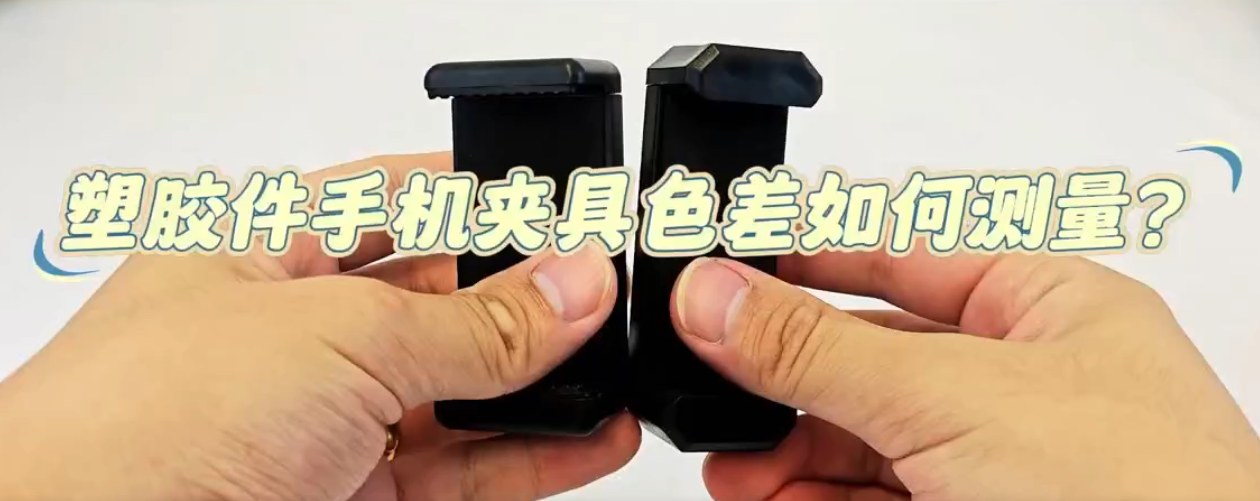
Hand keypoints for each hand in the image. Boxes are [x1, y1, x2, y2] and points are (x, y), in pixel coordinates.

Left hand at [0, 153, 639, 500]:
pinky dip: (532, 457)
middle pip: (438, 299)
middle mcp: (294, 329)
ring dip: (543, 387)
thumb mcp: (336, 340)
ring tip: (620, 375)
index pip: (398, 200)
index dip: (487, 202)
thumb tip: (573, 284)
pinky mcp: (351, 495)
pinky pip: (461, 468)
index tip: (572, 218)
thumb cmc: (141, 429)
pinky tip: (590, 439)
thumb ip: (471, 322)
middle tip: (608, 302)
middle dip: (527, 300)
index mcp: (266, 247)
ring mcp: (323, 419)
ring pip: (458, 392)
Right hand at [672, 247, 1259, 499]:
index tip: (730, 259)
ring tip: (732, 463)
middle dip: (785, 374)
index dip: (813, 253)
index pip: (905, 253)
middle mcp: (1027, 381)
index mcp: (1049, 308)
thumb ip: (821, 350)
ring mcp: (1002, 463)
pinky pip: (875, 500)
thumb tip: (717, 296)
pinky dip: (812, 499)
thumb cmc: (1152, 500)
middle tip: (713, 375)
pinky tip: (768, 498)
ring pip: (866, 439)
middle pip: (871, 354)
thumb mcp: (953, 399)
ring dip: (788, 449)